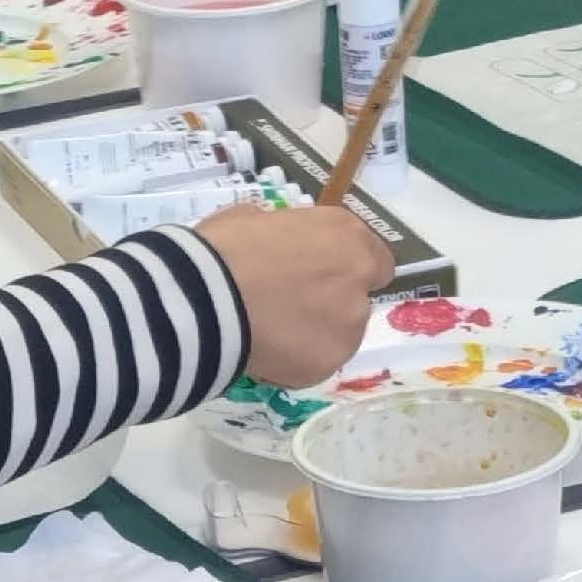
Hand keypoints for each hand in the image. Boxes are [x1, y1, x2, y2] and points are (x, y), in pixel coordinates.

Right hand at [208, 191, 385, 388]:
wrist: (206, 297)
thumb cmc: (226, 248)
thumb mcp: (254, 218)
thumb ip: (284, 233)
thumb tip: (278, 240)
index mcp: (346, 236)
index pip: (375, 261)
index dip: (347, 269)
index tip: (321, 276)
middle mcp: (358, 279)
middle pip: (357, 299)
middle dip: (330, 303)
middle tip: (290, 306)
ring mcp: (348, 325)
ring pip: (341, 334)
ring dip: (316, 333)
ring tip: (273, 333)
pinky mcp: (329, 362)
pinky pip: (316, 362)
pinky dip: (297, 360)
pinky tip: (267, 352)